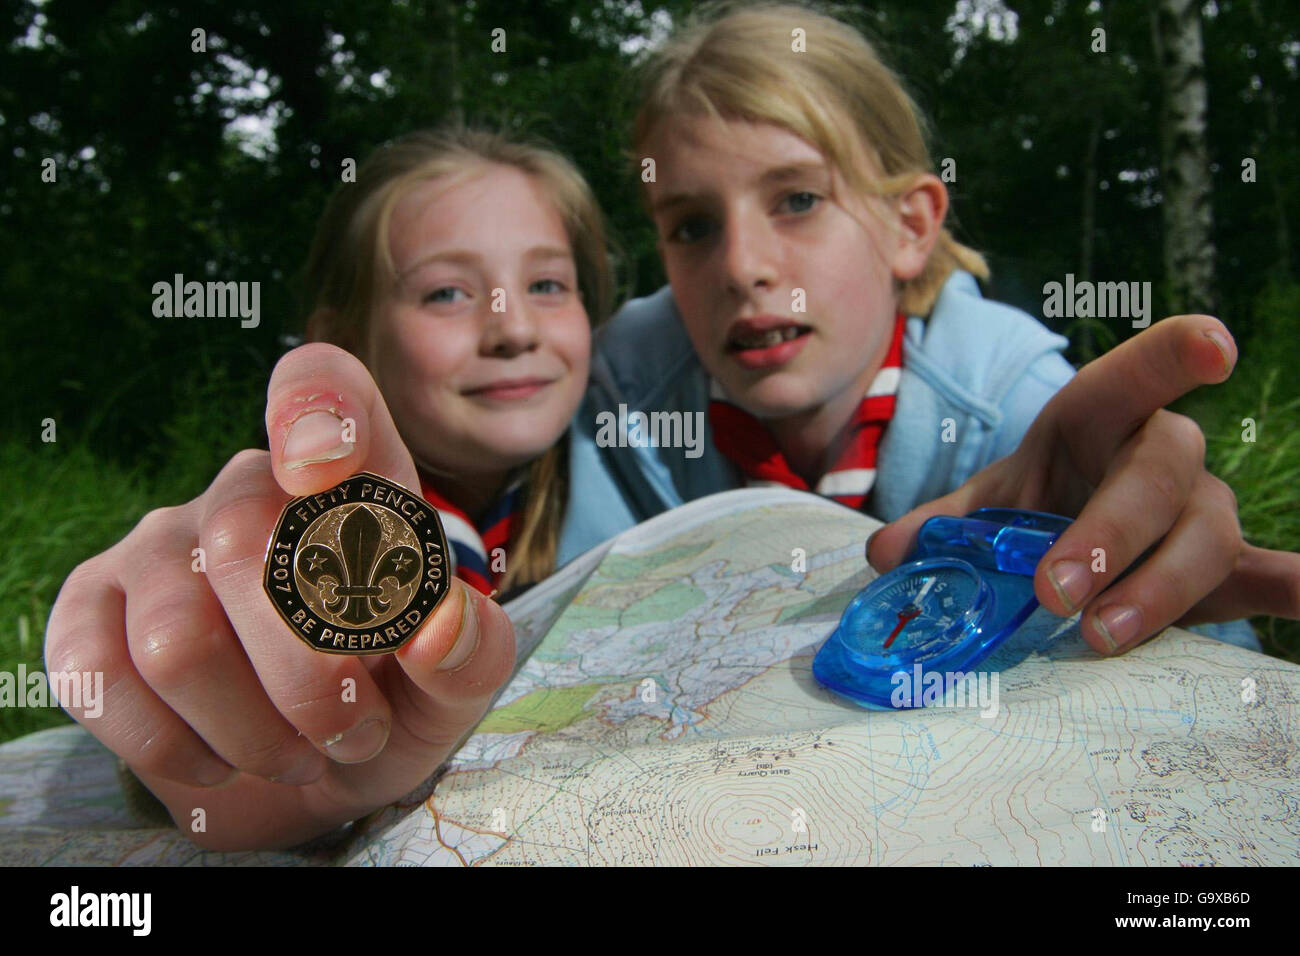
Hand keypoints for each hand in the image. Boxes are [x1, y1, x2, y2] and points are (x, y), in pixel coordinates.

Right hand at [45, 343, 514, 850]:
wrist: (304, 775)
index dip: (315, 407)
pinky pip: (98, 677)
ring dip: (251, 730)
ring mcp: (156, 548)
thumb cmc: (385, 707)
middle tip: (354, 730)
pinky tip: (220, 761)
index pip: (321, 385)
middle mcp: (243, 493)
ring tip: (300, 753)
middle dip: (311, 678)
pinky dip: (173, 748)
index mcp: (351, 484)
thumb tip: (437, 625)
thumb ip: (470, 653)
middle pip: (244, 548)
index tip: (320, 475)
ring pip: (175, 640)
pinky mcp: (88, 612)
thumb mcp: (449, 689)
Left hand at [867, 316, 1299, 654]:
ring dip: (1157, 586)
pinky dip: (1286, 589)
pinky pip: (1263, 575)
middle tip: (1055, 591)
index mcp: (1098, 418)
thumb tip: (885, 552)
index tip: (1217, 345)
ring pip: (1206, 535)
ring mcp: (1200, 510)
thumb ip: (940, 523)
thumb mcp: (988, 501)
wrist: (1076, 529)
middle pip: (1159, 474)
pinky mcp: (1223, 568)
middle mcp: (1162, 454)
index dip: (1172, 356)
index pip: (1134, 376)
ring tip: (1100, 635)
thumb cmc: (1038, 498)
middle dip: (1110, 532)